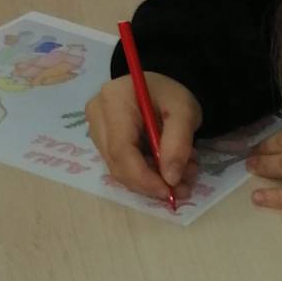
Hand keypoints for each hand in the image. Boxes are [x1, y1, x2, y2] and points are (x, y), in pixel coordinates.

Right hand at [85, 72, 202, 199]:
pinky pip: (122, 167)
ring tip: (183, 174)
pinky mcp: (103, 140)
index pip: (121, 150)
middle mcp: (97, 115)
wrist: (162, 88)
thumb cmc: (172, 94)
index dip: (144, 178)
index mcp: (114, 101)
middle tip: (182, 189)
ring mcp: (97, 129)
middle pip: (117, 164)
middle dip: (150, 184)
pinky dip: (147, 175)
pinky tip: (168, 168)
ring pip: (120, 170)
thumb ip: (179, 144)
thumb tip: (170, 179)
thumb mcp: (185, 112)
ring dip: (152, 181)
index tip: (169, 192)